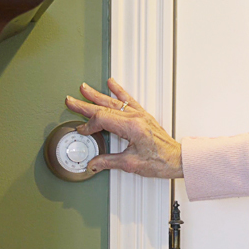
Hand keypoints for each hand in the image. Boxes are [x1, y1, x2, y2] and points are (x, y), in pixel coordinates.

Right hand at [65, 78, 182, 178]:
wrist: (176, 159)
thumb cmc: (160, 161)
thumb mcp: (131, 164)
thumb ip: (108, 161)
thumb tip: (94, 162)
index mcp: (132, 127)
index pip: (103, 119)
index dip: (89, 125)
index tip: (83, 131)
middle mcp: (136, 118)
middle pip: (105, 108)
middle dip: (85, 105)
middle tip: (71, 101)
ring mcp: (140, 115)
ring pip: (114, 102)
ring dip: (97, 95)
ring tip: (84, 89)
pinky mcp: (143, 116)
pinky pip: (128, 100)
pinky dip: (118, 92)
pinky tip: (111, 84)